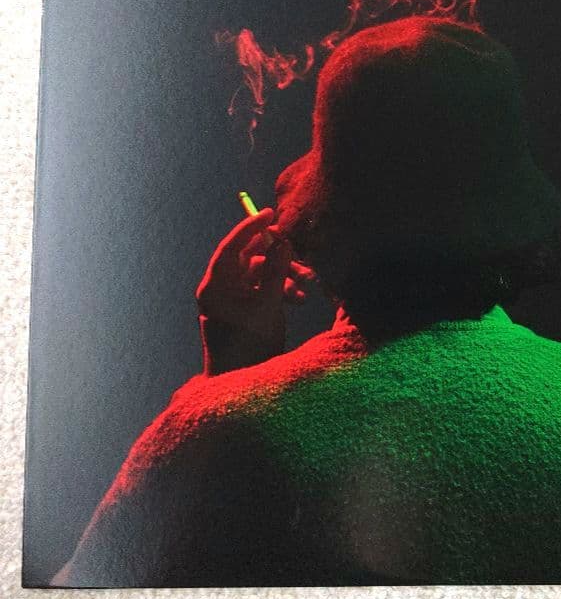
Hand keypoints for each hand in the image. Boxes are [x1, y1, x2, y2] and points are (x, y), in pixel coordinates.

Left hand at [195, 208, 314, 373]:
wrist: (244, 384)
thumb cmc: (249, 348)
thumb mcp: (266, 308)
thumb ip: (275, 273)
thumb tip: (283, 244)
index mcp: (215, 287)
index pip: (230, 247)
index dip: (250, 228)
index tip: (269, 214)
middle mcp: (221, 289)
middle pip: (248, 257)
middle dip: (276, 255)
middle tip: (299, 251)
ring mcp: (234, 298)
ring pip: (262, 272)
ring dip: (285, 275)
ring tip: (307, 284)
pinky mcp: (247, 307)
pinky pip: (266, 287)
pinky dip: (283, 289)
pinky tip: (299, 299)